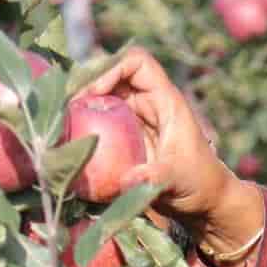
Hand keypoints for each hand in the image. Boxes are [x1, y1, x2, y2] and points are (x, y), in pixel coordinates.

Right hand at [73, 48, 251, 253]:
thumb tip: (128, 179)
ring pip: (103, 98)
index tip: (94, 93)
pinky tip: (69, 140)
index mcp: (166, 101)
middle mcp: (149, 104)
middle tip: (64, 108)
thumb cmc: (199, 184)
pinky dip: (85, 125)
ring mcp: (137, 120)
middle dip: (87, 85)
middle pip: (112, 76)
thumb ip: (155, 178)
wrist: (205, 203)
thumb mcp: (177, 180)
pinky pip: (101, 122)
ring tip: (61, 122)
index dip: (113, 68)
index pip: (137, 63)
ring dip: (82, 105)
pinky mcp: (127, 138)